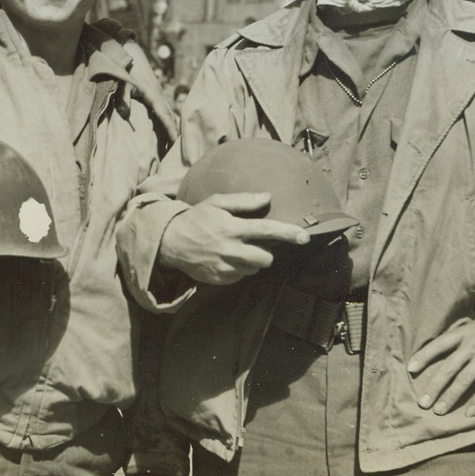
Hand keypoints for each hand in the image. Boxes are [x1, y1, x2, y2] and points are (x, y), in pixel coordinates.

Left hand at [122, 39, 178, 142]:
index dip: (171, 130)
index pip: (165, 116)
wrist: (128, 51)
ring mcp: (157, 93)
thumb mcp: (121, 82)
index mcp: (152, 94)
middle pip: (170, 117)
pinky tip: (166, 128)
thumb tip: (125, 115)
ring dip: (172, 127)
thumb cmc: (125, 67)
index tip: (177, 143)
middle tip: (178, 151)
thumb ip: (123, 98)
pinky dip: (167, 120)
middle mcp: (158, 95)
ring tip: (174, 144)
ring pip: (168, 113)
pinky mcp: (154, 92)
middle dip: (175, 133)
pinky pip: (163, 109)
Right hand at [159, 192, 309, 284]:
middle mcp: (230, 249)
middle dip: (265, 251)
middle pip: (266, 258)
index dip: (288, 233)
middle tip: (252, 243)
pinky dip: (238, 268)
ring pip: (254, 268)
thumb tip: (267, 196)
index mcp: (231, 228)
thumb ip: (243, 201)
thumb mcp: (216, 202)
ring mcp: (224, 267)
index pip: (267, 231)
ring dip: (251, 260)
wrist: (170, 242)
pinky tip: (225, 257)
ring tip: (235, 249)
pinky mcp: (219, 279)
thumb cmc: (196, 218)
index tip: (305, 237)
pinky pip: (240, 276)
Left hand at [407, 312, 474, 417]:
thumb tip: (442, 355)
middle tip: (422, 403)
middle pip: (447, 368)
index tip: (410, 369)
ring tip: (439, 411)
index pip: (437, 345)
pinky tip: (469, 414)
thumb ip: (459, 339)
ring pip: (463, 381)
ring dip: (450, 397)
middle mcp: (470, 346)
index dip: (423, 356)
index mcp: (461, 334)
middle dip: (433, 387)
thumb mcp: (473, 326)